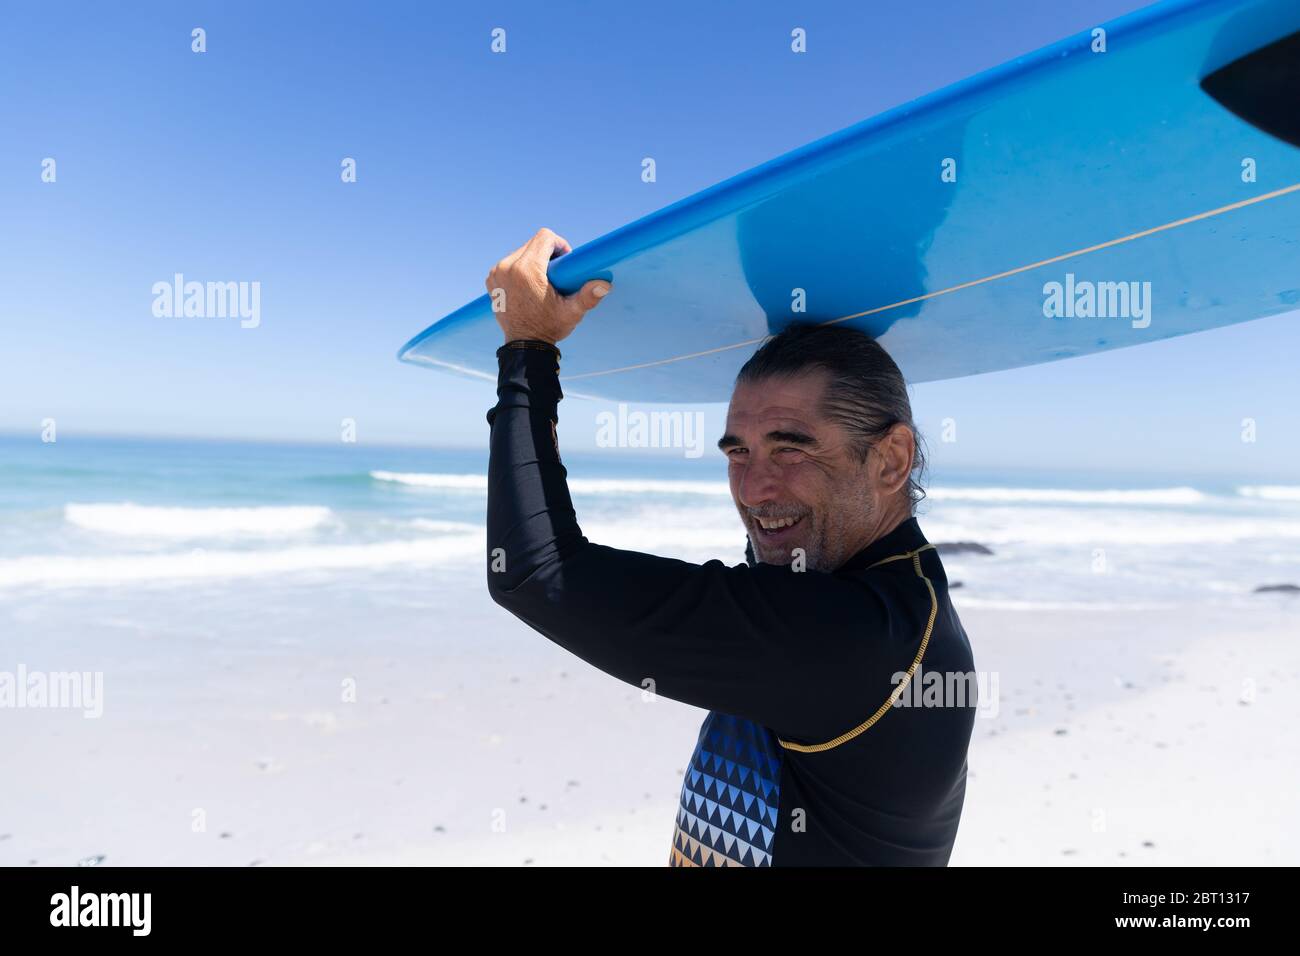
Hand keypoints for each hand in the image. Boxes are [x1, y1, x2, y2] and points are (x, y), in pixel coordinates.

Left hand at [486, 228, 611, 344]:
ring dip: (534, 259)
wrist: (524, 346)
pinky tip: (528, 283)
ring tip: (543, 279)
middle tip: (557, 273)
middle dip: (547, 253)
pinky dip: (520, 268)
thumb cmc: (549, 328)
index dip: (559, 244)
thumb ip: (588, 296)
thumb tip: (605, 284)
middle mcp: (507, 267)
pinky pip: (509, 263)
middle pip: (532, 243)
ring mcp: (496, 273)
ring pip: (521, 252)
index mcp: (526, 270)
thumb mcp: (572, 312)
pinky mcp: (492, 279)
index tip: (565, 261)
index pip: (544, 237)